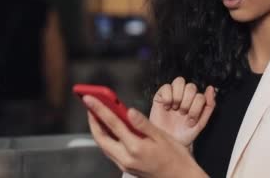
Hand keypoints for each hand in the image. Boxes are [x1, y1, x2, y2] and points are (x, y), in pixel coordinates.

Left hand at [84, 95, 207, 177]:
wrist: (180, 177)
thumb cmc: (175, 157)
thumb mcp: (162, 136)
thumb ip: (143, 124)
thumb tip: (129, 111)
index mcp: (136, 148)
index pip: (113, 124)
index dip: (99, 109)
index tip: (89, 98)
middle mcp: (126, 158)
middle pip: (101, 138)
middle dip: (93, 120)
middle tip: (90, 105)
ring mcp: (125, 164)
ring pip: (104, 146)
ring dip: (98, 129)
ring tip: (97, 114)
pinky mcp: (126, 167)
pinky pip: (110, 151)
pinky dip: (106, 138)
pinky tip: (109, 129)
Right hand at [149, 77, 215, 147]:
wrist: (169, 143)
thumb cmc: (184, 134)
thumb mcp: (201, 123)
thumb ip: (209, 106)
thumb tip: (211, 89)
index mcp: (195, 102)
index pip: (200, 95)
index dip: (196, 108)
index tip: (191, 120)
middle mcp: (185, 96)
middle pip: (191, 86)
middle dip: (188, 102)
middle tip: (183, 114)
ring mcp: (173, 95)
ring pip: (180, 81)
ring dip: (179, 96)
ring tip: (175, 108)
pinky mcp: (161, 96)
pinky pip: (166, 87)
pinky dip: (168, 97)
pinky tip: (167, 107)